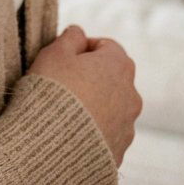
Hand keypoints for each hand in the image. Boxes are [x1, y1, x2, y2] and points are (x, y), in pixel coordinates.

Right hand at [25, 24, 142, 167]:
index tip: (65, 56)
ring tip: (64, 110)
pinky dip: (93, 129)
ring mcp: (128, 125)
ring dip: (94, 104)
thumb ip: (70, 37)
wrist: (53, 145)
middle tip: (63, 81)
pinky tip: (69, 131)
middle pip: (112, 77)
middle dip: (92, 76)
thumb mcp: (54, 53)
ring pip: (112, 106)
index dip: (84, 47)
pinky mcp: (119, 150)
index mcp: (118, 66)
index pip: (107, 46)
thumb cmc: (53, 92)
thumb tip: (79, 33)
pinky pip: (106, 133)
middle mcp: (131, 95)